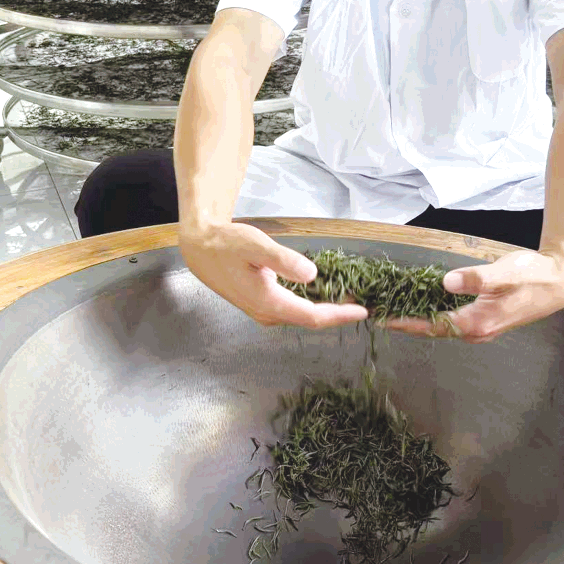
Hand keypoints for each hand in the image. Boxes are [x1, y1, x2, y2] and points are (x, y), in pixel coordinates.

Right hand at [179, 220, 368, 329]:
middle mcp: (267, 313)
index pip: (312, 317)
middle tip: (364, 301)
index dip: (340, 315)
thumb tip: (312, 275)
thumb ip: (284, 261)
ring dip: (325, 309)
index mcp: (268, 302)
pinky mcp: (261, 305)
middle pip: (310, 319)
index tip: (363, 311)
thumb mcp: (256, 246)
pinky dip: (311, 303)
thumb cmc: (226, 244)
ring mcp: (263, 312)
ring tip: (350, 297)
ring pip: (301, 315)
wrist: (199, 249)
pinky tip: (323, 292)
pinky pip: (292, 309)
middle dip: (337, 313)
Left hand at [384, 249, 563, 342]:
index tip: (380, 318)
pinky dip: (432, 311)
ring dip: (416, 317)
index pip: (431, 325)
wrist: (558, 282)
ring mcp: (480, 327)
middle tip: (378, 311)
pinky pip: (451, 318)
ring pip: (440, 324)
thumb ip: (476, 278)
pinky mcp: (484, 319)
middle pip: (431, 328)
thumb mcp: (504, 273)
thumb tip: (446, 282)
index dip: (404, 322)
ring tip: (392, 307)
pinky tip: (420, 301)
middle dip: (404, 321)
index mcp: (477, 323)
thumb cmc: (533, 275)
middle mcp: (476, 331)